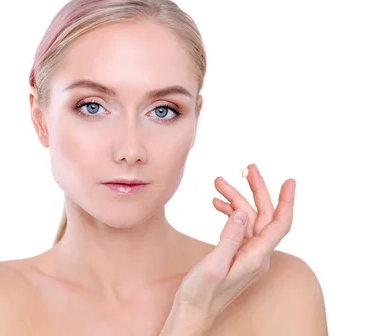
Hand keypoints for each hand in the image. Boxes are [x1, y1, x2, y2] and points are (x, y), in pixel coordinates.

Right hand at [160, 164, 295, 334]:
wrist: (193, 313)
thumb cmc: (201, 294)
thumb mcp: (213, 266)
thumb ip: (229, 239)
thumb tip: (241, 212)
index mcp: (256, 258)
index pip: (279, 224)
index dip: (286, 201)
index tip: (289, 180)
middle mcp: (256, 256)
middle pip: (263, 216)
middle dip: (255, 191)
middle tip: (246, 168)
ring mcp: (247, 256)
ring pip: (248, 220)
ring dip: (235, 200)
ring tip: (217, 184)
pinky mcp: (236, 256)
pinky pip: (238, 229)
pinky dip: (229, 213)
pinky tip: (217, 205)